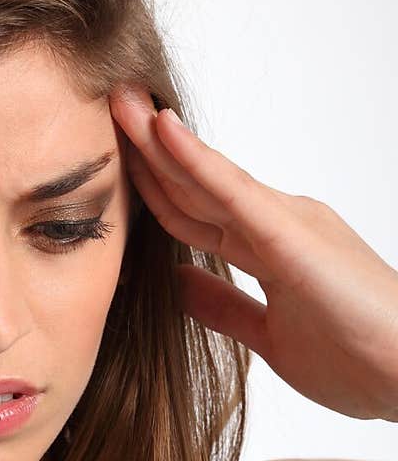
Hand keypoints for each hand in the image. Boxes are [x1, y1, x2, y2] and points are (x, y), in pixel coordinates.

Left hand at [109, 85, 397, 420]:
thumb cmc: (358, 359)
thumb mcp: (269, 337)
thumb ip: (225, 307)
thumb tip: (178, 284)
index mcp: (273, 249)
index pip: (197, 212)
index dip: (153, 187)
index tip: (109, 163)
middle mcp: (278, 224)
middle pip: (194, 186)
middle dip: (145, 152)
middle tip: (103, 109)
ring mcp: (287, 222)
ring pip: (205, 178)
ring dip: (157, 142)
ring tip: (117, 101)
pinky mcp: (293, 234)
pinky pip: (233, 192)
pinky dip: (195, 162)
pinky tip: (162, 133)